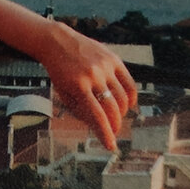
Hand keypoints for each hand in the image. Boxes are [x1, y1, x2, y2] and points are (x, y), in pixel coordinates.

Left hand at [37, 21, 137, 150]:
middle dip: (115, 125)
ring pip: (123, 98)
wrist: (58, 42)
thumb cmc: (60, 72)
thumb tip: (100, 128)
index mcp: (78, 86)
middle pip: (113, 109)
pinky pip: (129, 83)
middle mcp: (93, 75)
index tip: (111, 146)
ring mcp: (105, 66)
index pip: (97, 116)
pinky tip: (126, 104)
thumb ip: (81, 111)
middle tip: (113, 131)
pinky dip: (131, 98)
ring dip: (122, 113)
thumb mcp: (64, 93)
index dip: (106, 134)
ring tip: (115, 116)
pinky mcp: (114, 59)